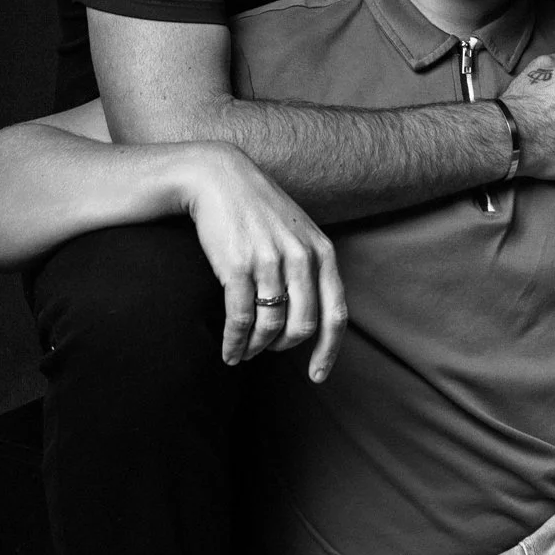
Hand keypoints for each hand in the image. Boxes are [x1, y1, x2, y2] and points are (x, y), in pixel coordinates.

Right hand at [180, 142, 347, 377]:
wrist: (218, 178)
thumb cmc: (258, 209)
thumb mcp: (297, 231)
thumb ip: (311, 267)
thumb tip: (314, 318)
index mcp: (321, 251)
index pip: (336, 313)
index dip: (328, 351)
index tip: (317, 375)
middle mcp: (301, 257)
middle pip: (302, 326)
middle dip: (284, 346)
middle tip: (267, 350)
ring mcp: (270, 261)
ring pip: (270, 327)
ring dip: (256, 348)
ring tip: (243, 352)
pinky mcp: (237, 266)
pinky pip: (241, 319)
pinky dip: (235, 342)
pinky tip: (228, 351)